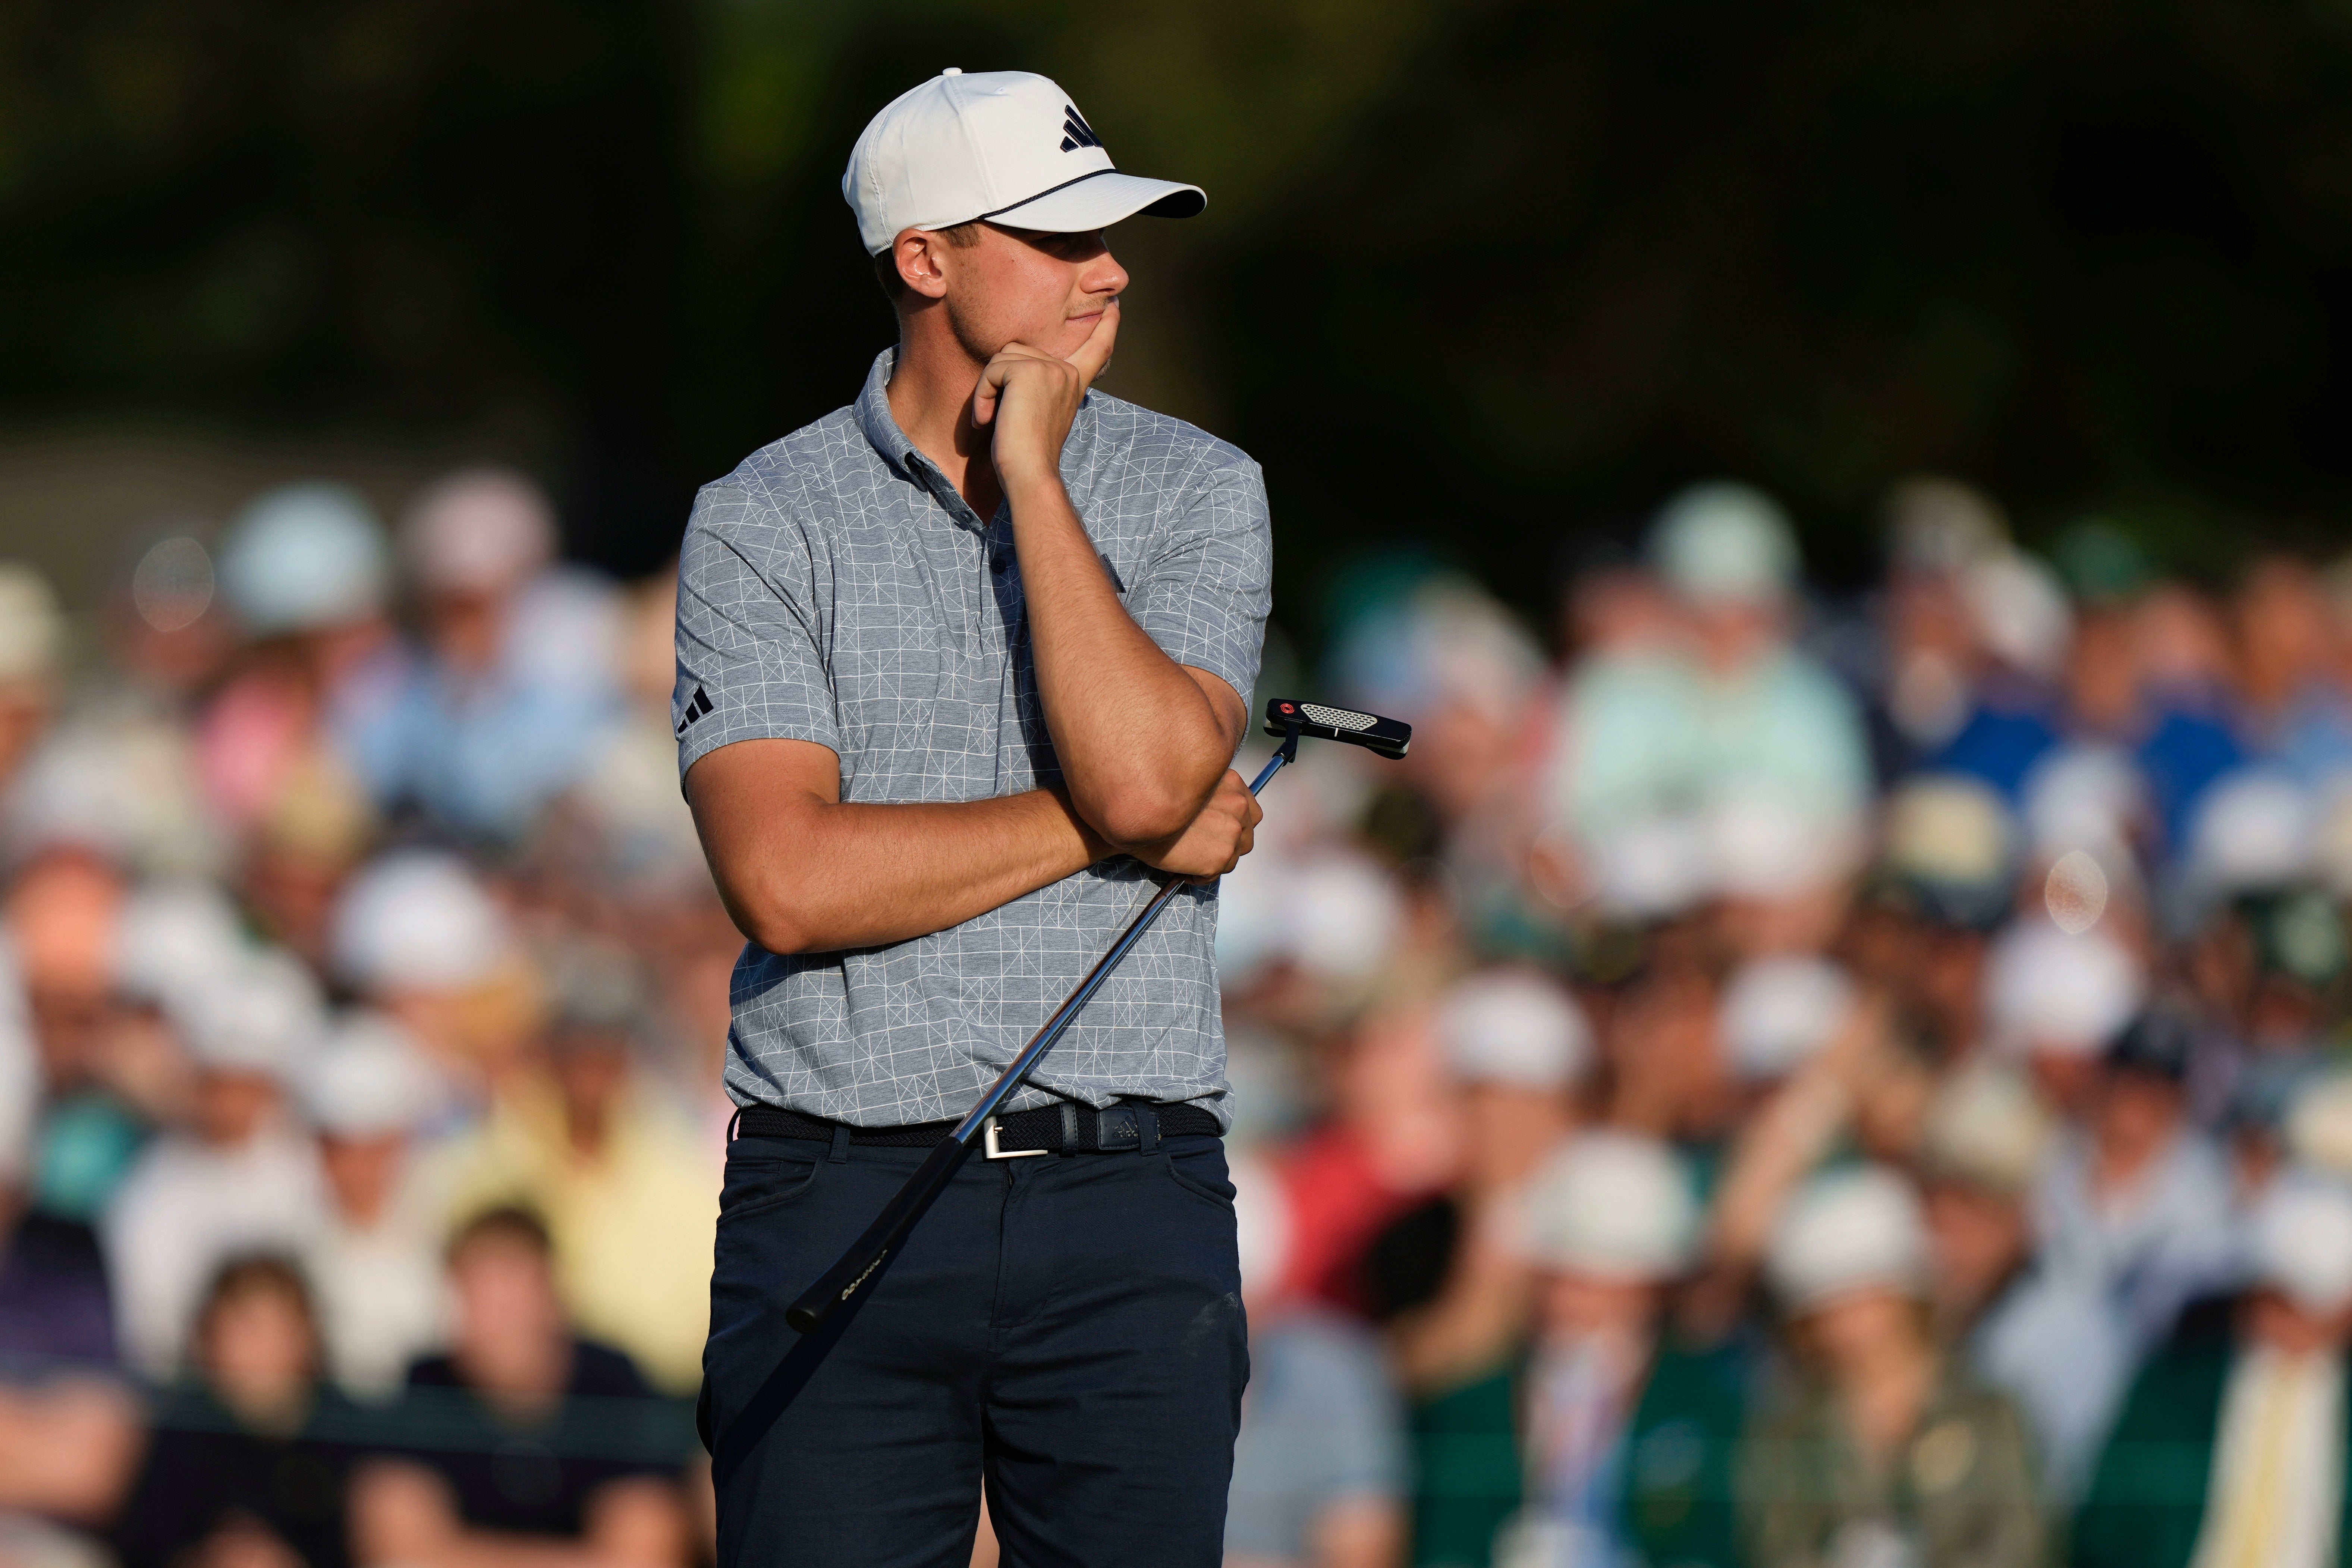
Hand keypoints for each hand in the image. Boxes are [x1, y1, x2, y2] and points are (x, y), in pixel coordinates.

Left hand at [970, 300, 1119, 493]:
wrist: (1030, 473)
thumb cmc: (1027, 454)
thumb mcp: (1041, 412)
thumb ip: (1040, 386)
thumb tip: (1015, 365)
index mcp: (1075, 382)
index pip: (1095, 349)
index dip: (1106, 327)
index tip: (1114, 305)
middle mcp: (1067, 371)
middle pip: (1019, 351)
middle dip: (1000, 381)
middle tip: (1000, 416)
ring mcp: (1051, 369)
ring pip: (1002, 358)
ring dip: (989, 389)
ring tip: (994, 419)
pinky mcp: (1029, 371)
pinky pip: (992, 370)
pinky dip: (982, 395)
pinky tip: (987, 420)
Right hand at [1125, 768, 1261, 880]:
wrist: (1134, 817)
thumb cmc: (1154, 802)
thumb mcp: (1191, 786)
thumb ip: (1212, 796)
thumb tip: (1223, 818)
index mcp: (1232, 782)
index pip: (1252, 814)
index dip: (1235, 826)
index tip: (1217, 832)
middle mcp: (1238, 805)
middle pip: (1246, 838)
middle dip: (1226, 846)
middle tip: (1200, 847)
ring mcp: (1231, 831)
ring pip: (1233, 858)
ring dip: (1213, 861)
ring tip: (1188, 856)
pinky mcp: (1220, 856)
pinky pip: (1215, 874)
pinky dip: (1199, 875)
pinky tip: (1182, 867)